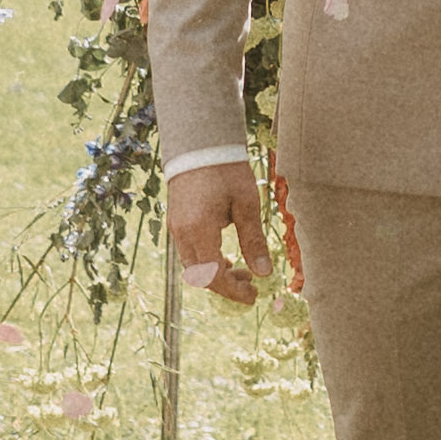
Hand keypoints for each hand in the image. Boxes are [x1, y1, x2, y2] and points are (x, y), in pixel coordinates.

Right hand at [167, 158, 274, 305]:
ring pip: (193, 267)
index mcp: (199, 230)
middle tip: (251, 285)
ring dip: (216, 274)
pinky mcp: (176, 222)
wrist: (200, 143)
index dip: (233, 291)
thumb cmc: (226, 170)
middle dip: (226, 286)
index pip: (213, 276)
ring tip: (242, 270)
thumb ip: (253, 240)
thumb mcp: (246, 204)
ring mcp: (176, 228)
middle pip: (200, 276)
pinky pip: (189, 253)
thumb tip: (264, 273)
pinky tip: (225, 255)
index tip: (253, 296)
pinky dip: (207, 261)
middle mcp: (182, 233)